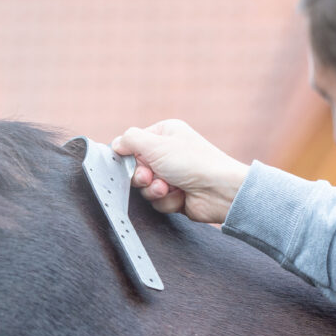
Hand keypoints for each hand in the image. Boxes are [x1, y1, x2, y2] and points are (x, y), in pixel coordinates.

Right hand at [111, 119, 248, 223]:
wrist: (219, 191)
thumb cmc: (193, 163)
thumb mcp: (155, 144)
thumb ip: (130, 140)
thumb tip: (116, 143)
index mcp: (165, 134)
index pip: (134, 145)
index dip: (130, 157)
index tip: (133, 162)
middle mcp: (169, 153)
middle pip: (137, 168)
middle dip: (142, 177)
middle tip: (151, 177)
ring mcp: (173, 175)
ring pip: (146, 188)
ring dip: (155, 190)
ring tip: (169, 187)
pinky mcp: (176, 195)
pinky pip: (158, 201)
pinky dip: (167, 201)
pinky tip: (181, 196)